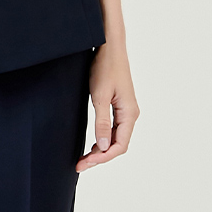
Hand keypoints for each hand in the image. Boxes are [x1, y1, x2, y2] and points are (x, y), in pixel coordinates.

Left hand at [76, 41, 138, 171]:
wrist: (110, 47)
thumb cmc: (105, 67)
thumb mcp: (99, 95)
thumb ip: (101, 122)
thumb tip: (102, 147)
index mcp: (129, 113)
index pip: (119, 146)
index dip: (102, 158)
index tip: (85, 162)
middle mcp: (131, 114)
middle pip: (118, 144)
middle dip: (100, 156)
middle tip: (81, 164)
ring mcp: (126, 110)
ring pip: (116, 138)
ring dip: (101, 149)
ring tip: (84, 158)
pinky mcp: (120, 105)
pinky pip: (114, 129)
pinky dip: (103, 138)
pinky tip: (93, 144)